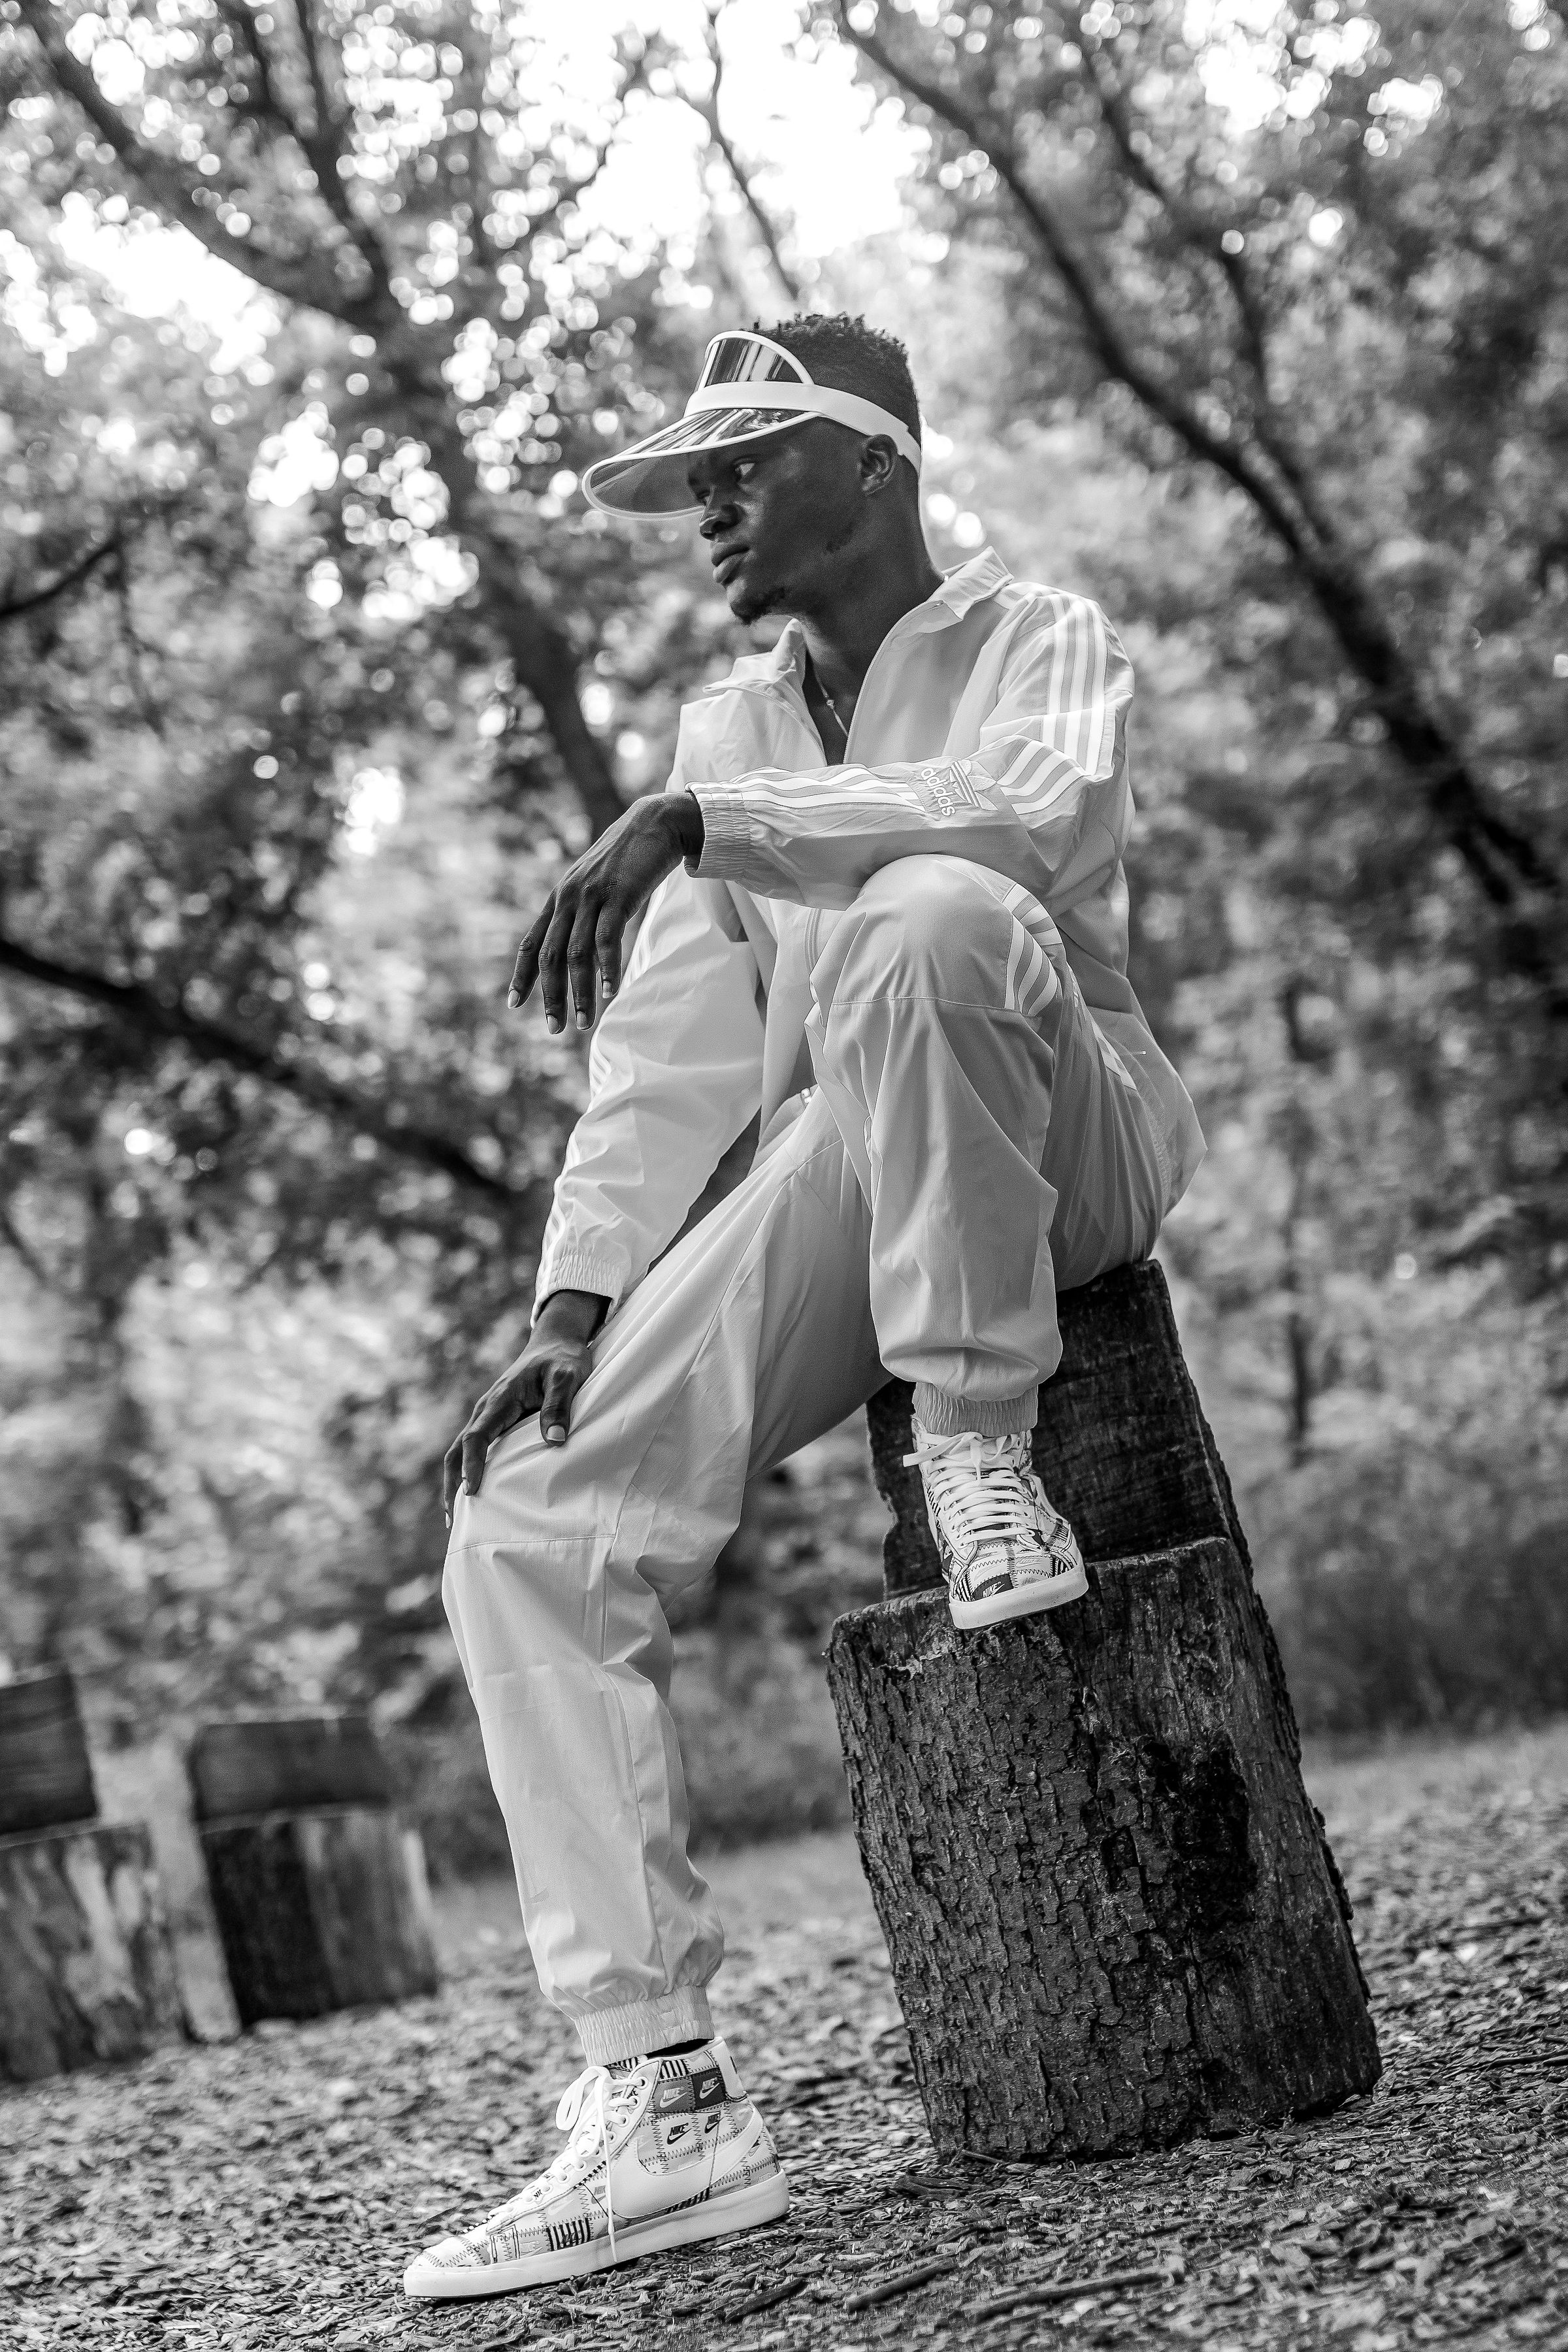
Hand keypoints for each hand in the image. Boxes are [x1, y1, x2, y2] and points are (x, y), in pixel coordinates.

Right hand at [442, 1289, 607, 1518]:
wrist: (556, 1343)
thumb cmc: (563, 1359)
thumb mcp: (567, 1376)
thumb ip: (560, 1404)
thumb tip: (553, 1440)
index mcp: (500, 1399)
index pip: (477, 1436)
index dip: (472, 1464)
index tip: (471, 1491)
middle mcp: (486, 1410)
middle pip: (456, 1450)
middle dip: (452, 1483)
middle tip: (454, 1519)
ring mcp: (487, 1417)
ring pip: (460, 1452)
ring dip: (455, 1483)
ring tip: (457, 1518)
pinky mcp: (495, 1424)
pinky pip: (474, 1450)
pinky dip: (466, 1473)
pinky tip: (474, 1497)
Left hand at [509, 791, 703, 1032]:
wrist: (654, 823)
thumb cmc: (629, 859)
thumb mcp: (597, 885)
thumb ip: (585, 912)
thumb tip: (583, 947)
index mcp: (560, 898)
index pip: (532, 943)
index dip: (522, 975)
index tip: (514, 1004)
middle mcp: (568, 898)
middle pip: (551, 956)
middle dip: (550, 995)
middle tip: (554, 1029)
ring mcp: (591, 896)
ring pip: (576, 954)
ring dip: (579, 993)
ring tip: (585, 1024)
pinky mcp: (617, 896)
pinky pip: (607, 939)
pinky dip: (607, 968)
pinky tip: (610, 992)